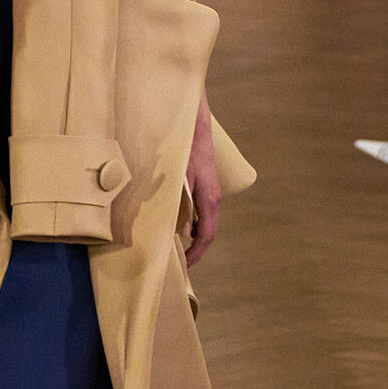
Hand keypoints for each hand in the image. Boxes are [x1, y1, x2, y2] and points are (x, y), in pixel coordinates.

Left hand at [184, 96, 221, 266]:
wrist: (195, 123)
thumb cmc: (184, 148)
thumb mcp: (178, 178)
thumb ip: (176, 202)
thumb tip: (174, 226)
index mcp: (209, 199)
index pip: (206, 235)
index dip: (197, 254)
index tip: (186, 266)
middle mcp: (213, 198)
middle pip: (207, 231)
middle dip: (195, 249)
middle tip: (180, 261)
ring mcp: (211, 191)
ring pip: (205, 221)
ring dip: (193, 235)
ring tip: (178, 247)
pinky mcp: (205, 184)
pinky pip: (201, 210)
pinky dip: (193, 222)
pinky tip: (180, 224)